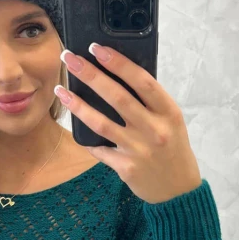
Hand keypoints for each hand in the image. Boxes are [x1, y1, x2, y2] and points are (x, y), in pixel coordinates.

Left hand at [55, 43, 201, 204]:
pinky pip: (99, 149)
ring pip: (101, 123)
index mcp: (169, 112)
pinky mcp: (126, 167)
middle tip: (68, 59)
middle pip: (117, 97)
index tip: (96, 49)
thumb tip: (117, 76)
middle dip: (90, 75)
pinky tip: (72, 125)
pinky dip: (85, 137)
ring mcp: (139, 149)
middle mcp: (154, 129)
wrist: (178, 191)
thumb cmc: (172, 149)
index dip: (118, 63)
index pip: (142, 81)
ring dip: (77, 105)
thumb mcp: (171, 122)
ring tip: (60, 90)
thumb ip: (150, 103)